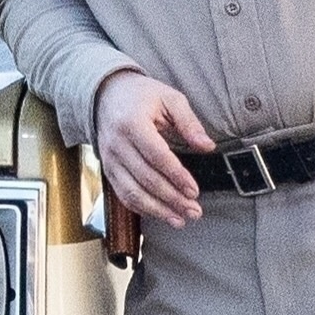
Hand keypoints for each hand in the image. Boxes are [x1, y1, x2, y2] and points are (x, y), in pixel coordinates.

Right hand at [94, 70, 215, 227]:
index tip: (194, 190)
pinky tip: (162, 214)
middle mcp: (117, 144)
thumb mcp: (170, 98)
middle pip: (145, 179)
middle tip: (194, 210)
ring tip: (181, 219)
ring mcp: (109, 159)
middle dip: (172, 198)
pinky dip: (142, 208)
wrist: (106, 95)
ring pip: (132, 193)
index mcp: (132, 123)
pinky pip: (123, 195)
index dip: (176, 175)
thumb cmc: (142, 95)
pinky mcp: (108, 170)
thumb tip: (207, 146)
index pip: (156, 156)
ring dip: (158, 210)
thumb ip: (189, 122)